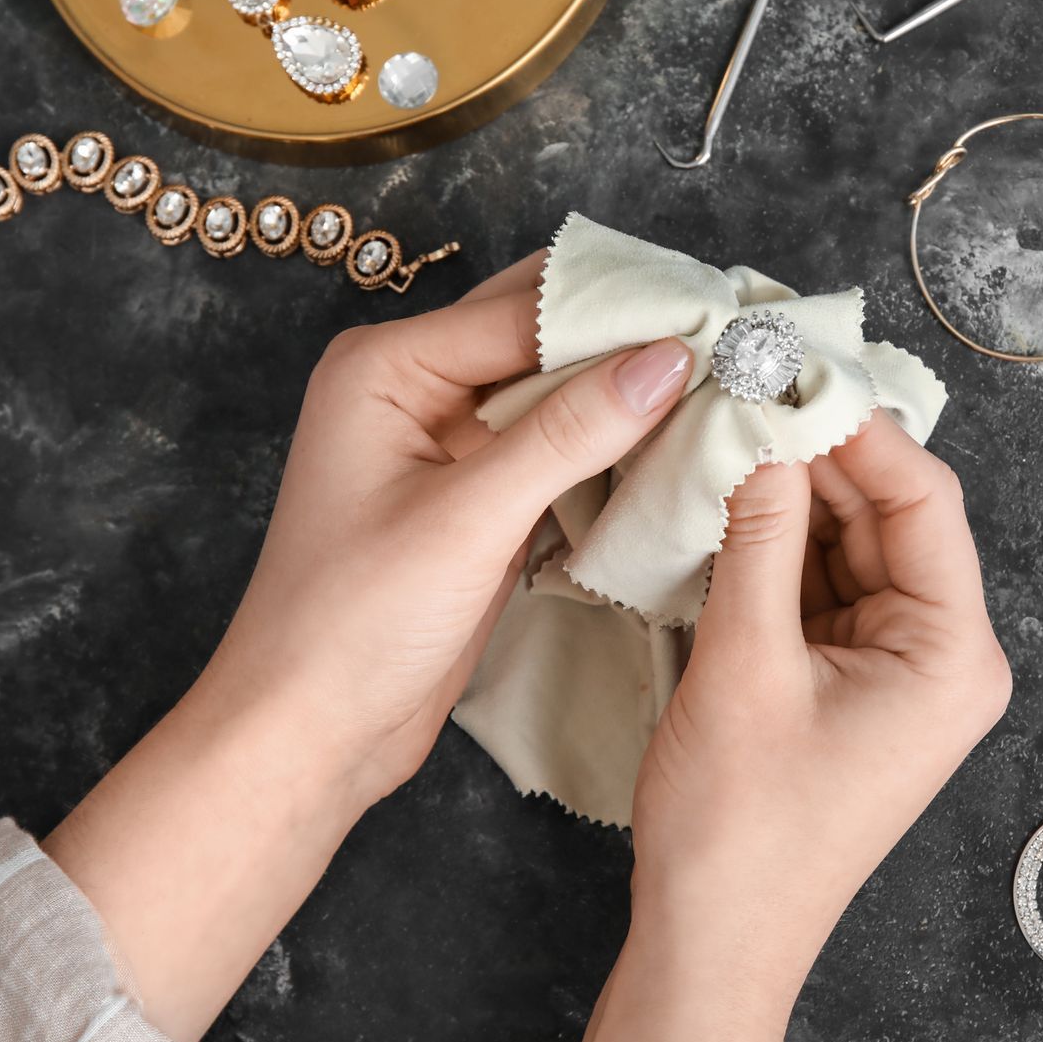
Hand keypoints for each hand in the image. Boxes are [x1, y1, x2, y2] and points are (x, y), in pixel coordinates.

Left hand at [185, 252, 696, 807]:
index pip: (526, 310)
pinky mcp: (479, 494)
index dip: (623, 311)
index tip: (718, 317)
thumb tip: (668, 359)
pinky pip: (558, 447)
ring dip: (628, 392)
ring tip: (724, 384)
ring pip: (558, 391)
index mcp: (387, 366)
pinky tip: (676, 445)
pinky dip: (611, 446)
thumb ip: (570, 433)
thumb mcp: (468, 520)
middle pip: (543, 333)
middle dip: (631, 339)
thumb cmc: (352, 624)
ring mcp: (449, 442)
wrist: (310, 731)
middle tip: (732, 342)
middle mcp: (415, 387)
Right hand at [538, 414, 1008, 1041]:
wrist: (714, 942)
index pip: (922, 500)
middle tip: (744, 388)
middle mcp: (942, 657)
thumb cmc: (742, 830)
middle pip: (886, 517)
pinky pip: (819, 590)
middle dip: (815, 456)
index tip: (790, 368)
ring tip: (723, 433)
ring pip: (847, 549)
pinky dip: (774, 549)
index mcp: (952, 654)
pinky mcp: (848, 686)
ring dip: (788, 497)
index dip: (856, 427)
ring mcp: (895, 672)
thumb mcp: (743, 662)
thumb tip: (756, 431)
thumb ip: (755, 536)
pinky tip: (725, 503)